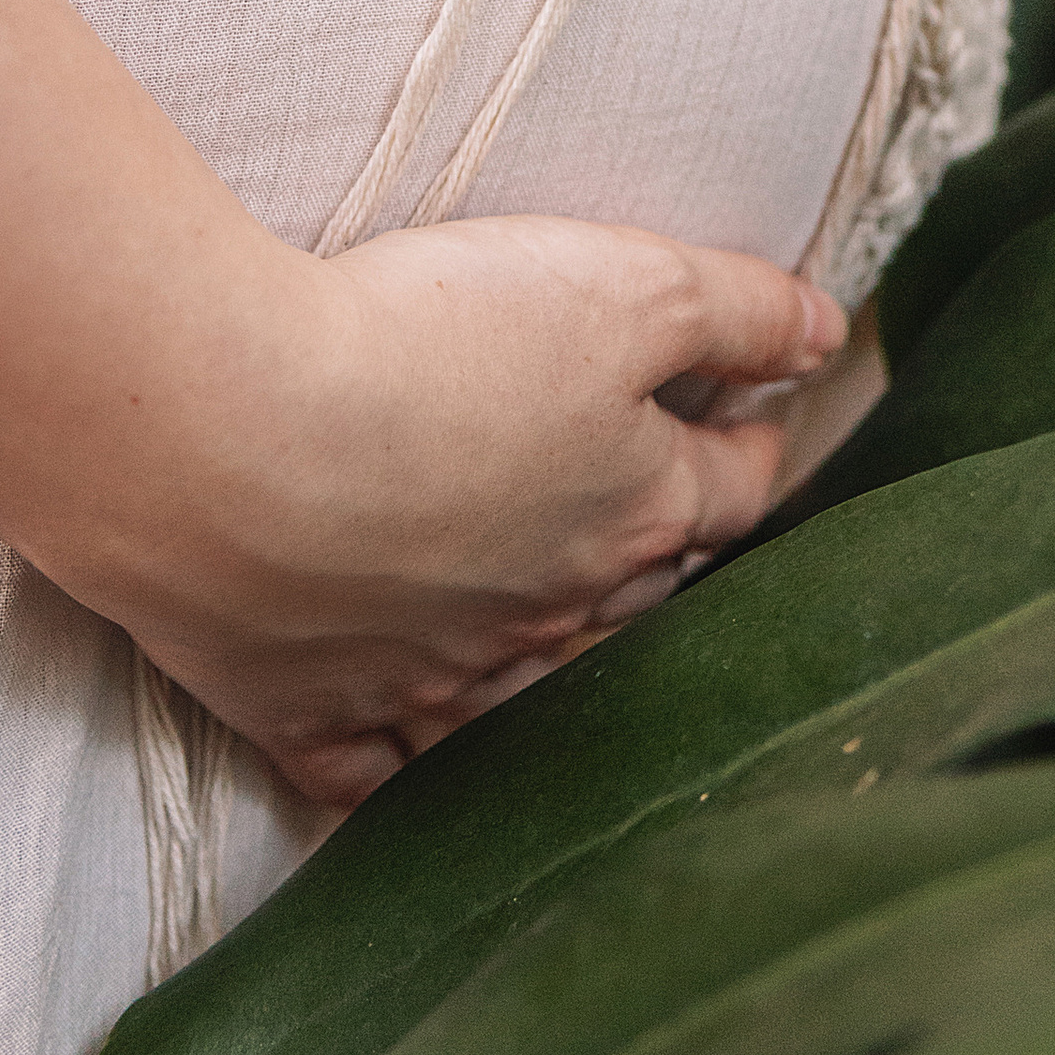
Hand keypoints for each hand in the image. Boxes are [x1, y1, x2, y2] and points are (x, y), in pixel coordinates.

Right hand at [93, 215, 844, 810]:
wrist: (223, 434)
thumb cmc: (425, 342)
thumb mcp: (621, 282)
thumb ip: (736, 309)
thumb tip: (831, 338)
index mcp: (635, 509)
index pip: (732, 486)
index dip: (755, 442)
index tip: (759, 420)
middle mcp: (551, 613)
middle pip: (638, 592)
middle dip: (664, 552)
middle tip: (668, 519)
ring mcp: (431, 675)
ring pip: (523, 694)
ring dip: (555, 669)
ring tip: (563, 639)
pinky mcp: (310, 708)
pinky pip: (369, 772)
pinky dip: (398, 772)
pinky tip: (410, 766)